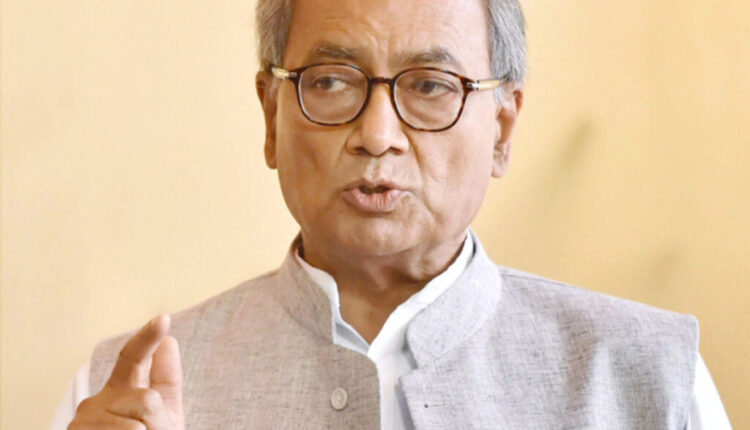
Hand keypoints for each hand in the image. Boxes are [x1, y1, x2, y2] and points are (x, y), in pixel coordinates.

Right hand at [68, 314, 184, 429]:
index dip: (147, 338)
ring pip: (139, 426)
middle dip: (160, 423)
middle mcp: (99, 400)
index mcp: (122, 388)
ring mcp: (84, 420)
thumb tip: (169, 342)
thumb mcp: (164, 415)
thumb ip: (166, 381)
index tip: (163, 319)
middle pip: (148, 401)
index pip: (134, 357)